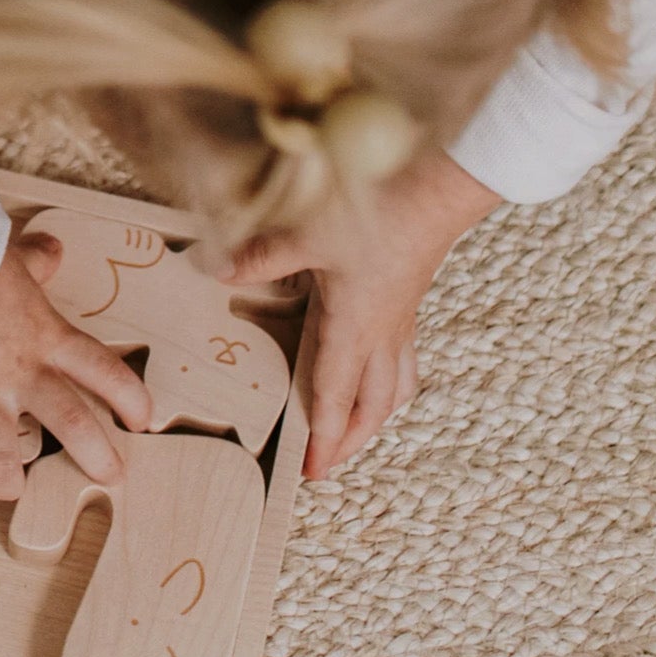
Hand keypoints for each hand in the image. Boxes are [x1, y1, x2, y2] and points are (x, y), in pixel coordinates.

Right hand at [0, 228, 152, 500]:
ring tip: (15, 490)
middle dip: (98, 457)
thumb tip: (51, 252)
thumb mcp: (10, 258)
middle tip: (111, 476)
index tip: (143, 419)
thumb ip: (36, 261)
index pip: (104, 372)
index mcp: (46, 336)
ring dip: (12, 481)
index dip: (131, 398)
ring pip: (6, 455)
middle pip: (73, 424)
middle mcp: (20, 372)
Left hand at [222, 150, 501, 479]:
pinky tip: (375, 366)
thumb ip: (259, 258)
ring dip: (376, 413)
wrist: (440, 185)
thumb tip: (215, 269)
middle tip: (329, 464)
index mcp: (355, 330)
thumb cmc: (378, 212)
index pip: (335, 398)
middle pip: (373, 405)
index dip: (324, 438)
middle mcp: (382, 333)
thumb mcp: (305, 235)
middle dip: (353, 440)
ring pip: (396, 384)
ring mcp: (401, 317)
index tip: (312, 470)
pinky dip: (389, 378)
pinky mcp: (409, 297)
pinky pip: (403, 355)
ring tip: (359, 429)